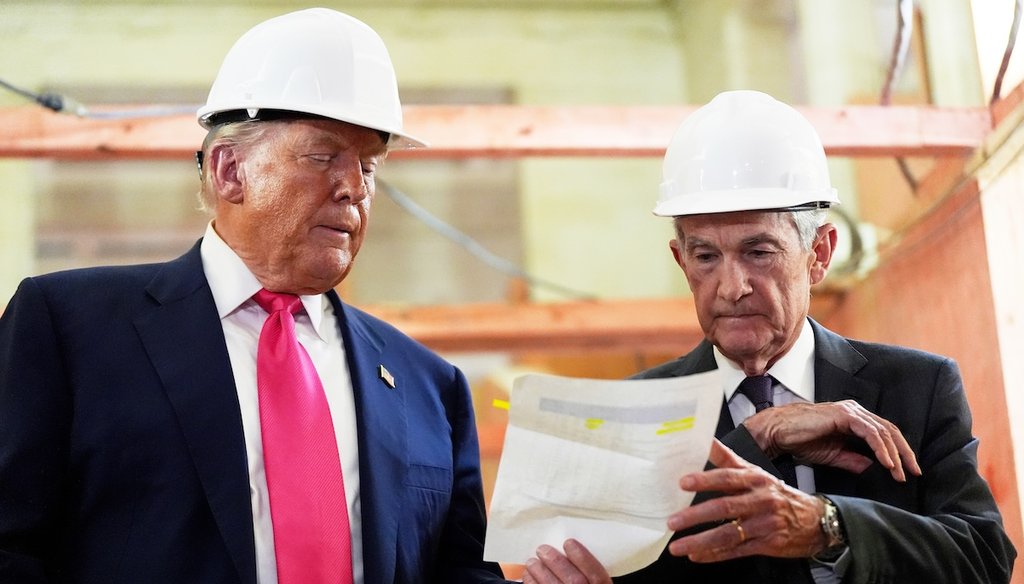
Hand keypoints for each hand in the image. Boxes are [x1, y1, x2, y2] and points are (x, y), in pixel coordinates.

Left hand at [522, 539, 611, 583]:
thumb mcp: (593, 580)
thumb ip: (586, 570)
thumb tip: (567, 551)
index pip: (596, 574)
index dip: (581, 556)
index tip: (569, 543)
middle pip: (574, 580)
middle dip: (555, 561)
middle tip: (542, 549)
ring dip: (539, 571)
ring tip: (532, 562)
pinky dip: (532, 582)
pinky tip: (528, 575)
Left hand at [667, 440, 827, 561]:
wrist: (816, 520)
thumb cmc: (778, 494)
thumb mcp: (756, 472)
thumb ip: (728, 459)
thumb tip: (705, 440)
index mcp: (755, 479)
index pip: (728, 477)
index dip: (705, 479)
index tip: (683, 482)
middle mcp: (760, 500)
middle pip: (725, 506)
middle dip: (696, 515)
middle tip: (673, 520)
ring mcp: (764, 524)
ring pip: (728, 533)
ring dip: (701, 541)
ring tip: (678, 546)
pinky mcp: (768, 544)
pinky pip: (737, 551)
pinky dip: (715, 555)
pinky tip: (697, 556)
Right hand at [742, 400, 921, 481]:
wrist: (779, 432)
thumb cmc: (801, 441)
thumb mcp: (833, 456)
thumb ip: (854, 460)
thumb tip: (873, 468)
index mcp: (855, 420)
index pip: (885, 434)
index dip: (899, 452)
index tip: (907, 472)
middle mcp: (856, 412)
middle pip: (890, 431)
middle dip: (905, 453)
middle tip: (913, 473)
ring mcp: (851, 411)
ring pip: (883, 431)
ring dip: (895, 454)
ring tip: (899, 473)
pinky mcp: (844, 415)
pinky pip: (870, 432)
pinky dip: (881, 448)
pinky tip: (886, 463)